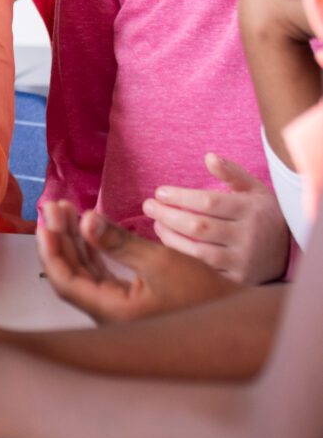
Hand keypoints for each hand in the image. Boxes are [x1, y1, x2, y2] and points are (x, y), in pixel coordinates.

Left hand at [37, 199, 239, 322]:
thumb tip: (85, 219)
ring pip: (86, 274)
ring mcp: (120, 312)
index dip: (52, 248)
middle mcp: (110, 317)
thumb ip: (119, 242)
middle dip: (61, 239)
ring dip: (76, 243)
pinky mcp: (131, 304)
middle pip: (72, 276)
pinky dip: (94, 252)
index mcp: (113, 312)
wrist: (235, 318)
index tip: (46, 219)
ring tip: (69, 210)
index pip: (65, 281)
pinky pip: (102, 276)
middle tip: (55, 206)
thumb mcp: (161, 261)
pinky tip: (90, 229)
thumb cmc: (204, 294)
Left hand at [142, 154, 289, 284]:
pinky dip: (182, 259)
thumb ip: (232, 173)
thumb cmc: (263, 214)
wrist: (290, 252)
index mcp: (251, 210)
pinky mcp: (237, 280)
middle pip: (199, 226)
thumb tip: (209, 157)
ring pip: (198, 252)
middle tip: (148, 206)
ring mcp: (242, 260)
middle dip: (168, 216)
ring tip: (156, 224)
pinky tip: (169, 246)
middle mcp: (247, 236)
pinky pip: (203, 271)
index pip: (208, 202)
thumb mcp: (255, 189)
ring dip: (170, 237)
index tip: (159, 192)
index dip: (180, 197)